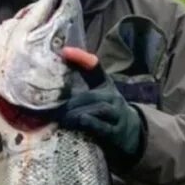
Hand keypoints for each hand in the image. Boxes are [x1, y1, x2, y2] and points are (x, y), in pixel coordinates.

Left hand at [59, 47, 144, 170]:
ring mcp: (117, 115)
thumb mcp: (97, 94)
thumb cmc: (106, 111)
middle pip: (92, 95)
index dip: (81, 58)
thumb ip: (78, 84)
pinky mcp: (116, 133)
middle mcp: (113, 97)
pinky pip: (103, 127)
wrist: (131, 132)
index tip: (65, 51)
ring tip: (63, 119)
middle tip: (54, 110)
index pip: (94, 67)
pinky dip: (90, 124)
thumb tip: (53, 72)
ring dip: (78, 113)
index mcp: (105, 85)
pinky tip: (77, 125)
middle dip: (72, 102)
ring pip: (99, 109)